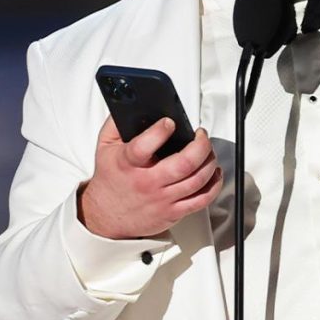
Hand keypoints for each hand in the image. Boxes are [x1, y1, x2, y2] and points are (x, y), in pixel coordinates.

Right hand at [78, 116, 222, 238]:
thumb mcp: (105, 147)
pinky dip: (214, 184)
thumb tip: (131, 103)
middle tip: (201, 136)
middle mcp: (147, 182)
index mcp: (128, 164)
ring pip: (197, 180)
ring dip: (210, 161)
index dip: (159, 132)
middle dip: (201, 145)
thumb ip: (117, 123)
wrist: (105, 216)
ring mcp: (162, 199)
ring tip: (207, 151)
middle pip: (184, 164)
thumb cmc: (110, 180)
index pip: (143, 148)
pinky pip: (202, 200)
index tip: (169, 122)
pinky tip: (213, 173)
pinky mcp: (173, 212)